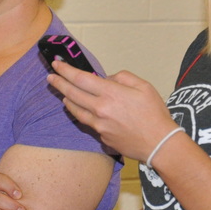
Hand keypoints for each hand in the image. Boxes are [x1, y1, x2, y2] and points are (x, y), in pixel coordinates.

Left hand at [46, 61, 176, 162]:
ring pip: (75, 110)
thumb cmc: (154, 113)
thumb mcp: (143, 86)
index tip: (56, 65)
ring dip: (66, 99)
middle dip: (59, 83)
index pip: (81, 78)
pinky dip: (79, 113)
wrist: (160, 144)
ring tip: (62, 92)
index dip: (66, 71)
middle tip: (50, 77)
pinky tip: (78, 109)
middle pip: (72, 93)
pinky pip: (86, 122)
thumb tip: (107, 79)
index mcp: (111, 93)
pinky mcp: (101, 137)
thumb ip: (122, 77)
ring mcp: (99, 125)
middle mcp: (101, 109)